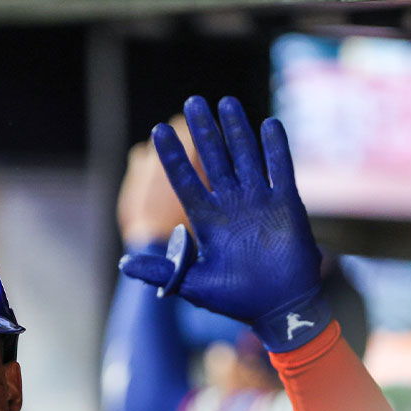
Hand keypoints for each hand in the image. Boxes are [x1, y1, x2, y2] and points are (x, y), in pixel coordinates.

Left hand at [119, 97, 327, 351]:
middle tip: (192, 102)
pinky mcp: (286, 204)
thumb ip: (162, 270)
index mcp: (208, 220)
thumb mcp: (192, 284)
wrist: (279, 308)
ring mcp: (259, 201)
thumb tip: (123, 263)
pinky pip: (281, 169)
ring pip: (246, 156)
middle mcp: (232, 204)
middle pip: (214, 159)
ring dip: (236, 130)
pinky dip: (276, 148)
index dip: (173, 157)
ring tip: (225, 103)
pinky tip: (268, 125)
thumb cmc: (236, 299)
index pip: (186, 180)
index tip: (158, 132)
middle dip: (203, 132)